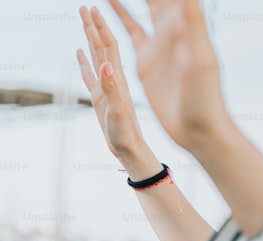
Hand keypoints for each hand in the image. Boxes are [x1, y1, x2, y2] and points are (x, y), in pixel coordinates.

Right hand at [76, 5, 158, 175]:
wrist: (131, 152)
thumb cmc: (128, 135)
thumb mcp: (119, 111)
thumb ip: (112, 88)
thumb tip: (105, 63)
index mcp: (120, 78)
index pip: (110, 45)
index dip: (101, 26)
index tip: (92, 7)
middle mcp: (114, 79)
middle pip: (102, 46)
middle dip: (93, 25)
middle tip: (83, 6)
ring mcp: (107, 87)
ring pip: (96, 56)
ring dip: (89, 37)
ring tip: (82, 20)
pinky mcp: (101, 97)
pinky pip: (90, 74)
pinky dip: (84, 61)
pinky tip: (79, 51)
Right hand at [100, 0, 235, 153]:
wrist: (200, 130)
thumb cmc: (206, 98)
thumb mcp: (200, 58)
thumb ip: (193, 22)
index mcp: (187, 24)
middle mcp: (175, 29)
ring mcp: (160, 43)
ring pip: (141, 5)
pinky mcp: (146, 59)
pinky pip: (128, 29)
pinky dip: (116, 14)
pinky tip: (104, 1)